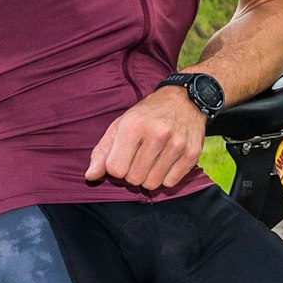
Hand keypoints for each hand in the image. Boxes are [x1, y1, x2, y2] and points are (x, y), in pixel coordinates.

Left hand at [86, 87, 207, 189]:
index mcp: (134, 125)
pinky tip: (166, 160)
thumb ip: (103, 151)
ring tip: (153, 159)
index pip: (115, 169)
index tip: (123, 156)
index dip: (116, 167)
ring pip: (152, 184)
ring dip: (149, 176)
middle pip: (134, 179)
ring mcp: (177, 144)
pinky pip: (170, 182)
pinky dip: (166, 176)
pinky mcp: (192, 153)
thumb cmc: (147, 114)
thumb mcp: (121, 125)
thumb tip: (90, 176)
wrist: (185, 99)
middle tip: (139, 158)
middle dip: (133, 173)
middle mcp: (157, 134)